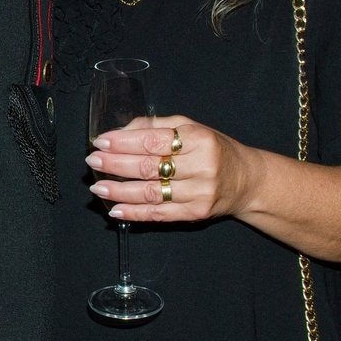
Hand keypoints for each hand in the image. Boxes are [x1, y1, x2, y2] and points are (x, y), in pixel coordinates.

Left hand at [89, 114, 257, 223]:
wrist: (247, 181)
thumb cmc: (214, 149)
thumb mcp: (191, 128)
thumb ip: (156, 126)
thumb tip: (120, 130)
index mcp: (198, 139)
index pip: (152, 141)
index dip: (123, 142)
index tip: (101, 142)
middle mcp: (201, 166)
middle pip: (148, 167)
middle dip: (115, 164)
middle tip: (93, 161)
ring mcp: (200, 193)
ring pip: (150, 193)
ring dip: (119, 191)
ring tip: (98, 187)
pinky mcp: (196, 214)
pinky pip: (159, 214)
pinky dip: (134, 213)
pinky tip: (115, 209)